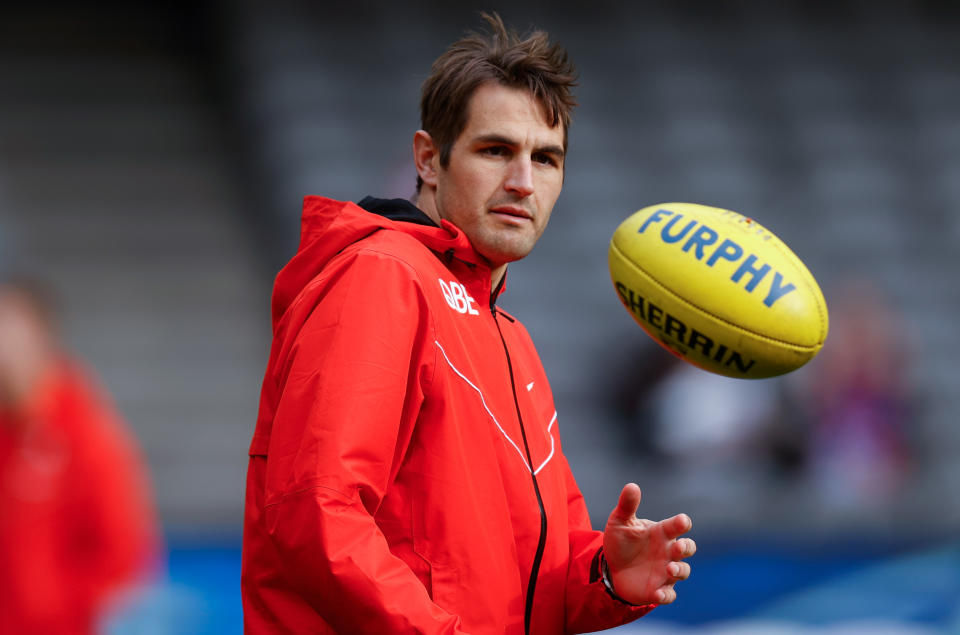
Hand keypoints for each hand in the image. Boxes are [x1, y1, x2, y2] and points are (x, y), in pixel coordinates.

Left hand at [602, 483, 694, 604]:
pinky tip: (657, 594)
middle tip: (678, 546)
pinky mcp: (658, 589)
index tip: (682, 521)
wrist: (611, 568)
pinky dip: (665, 595)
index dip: (682, 523)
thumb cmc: (621, 541)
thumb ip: (627, 505)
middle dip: (686, 547)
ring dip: (679, 570)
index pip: (678, 525)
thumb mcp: (620, 522)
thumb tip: (631, 486)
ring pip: (683, 571)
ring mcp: (665, 571)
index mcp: (662, 532)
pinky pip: (668, 595)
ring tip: (669, 568)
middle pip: (687, 548)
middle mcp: (668, 551)